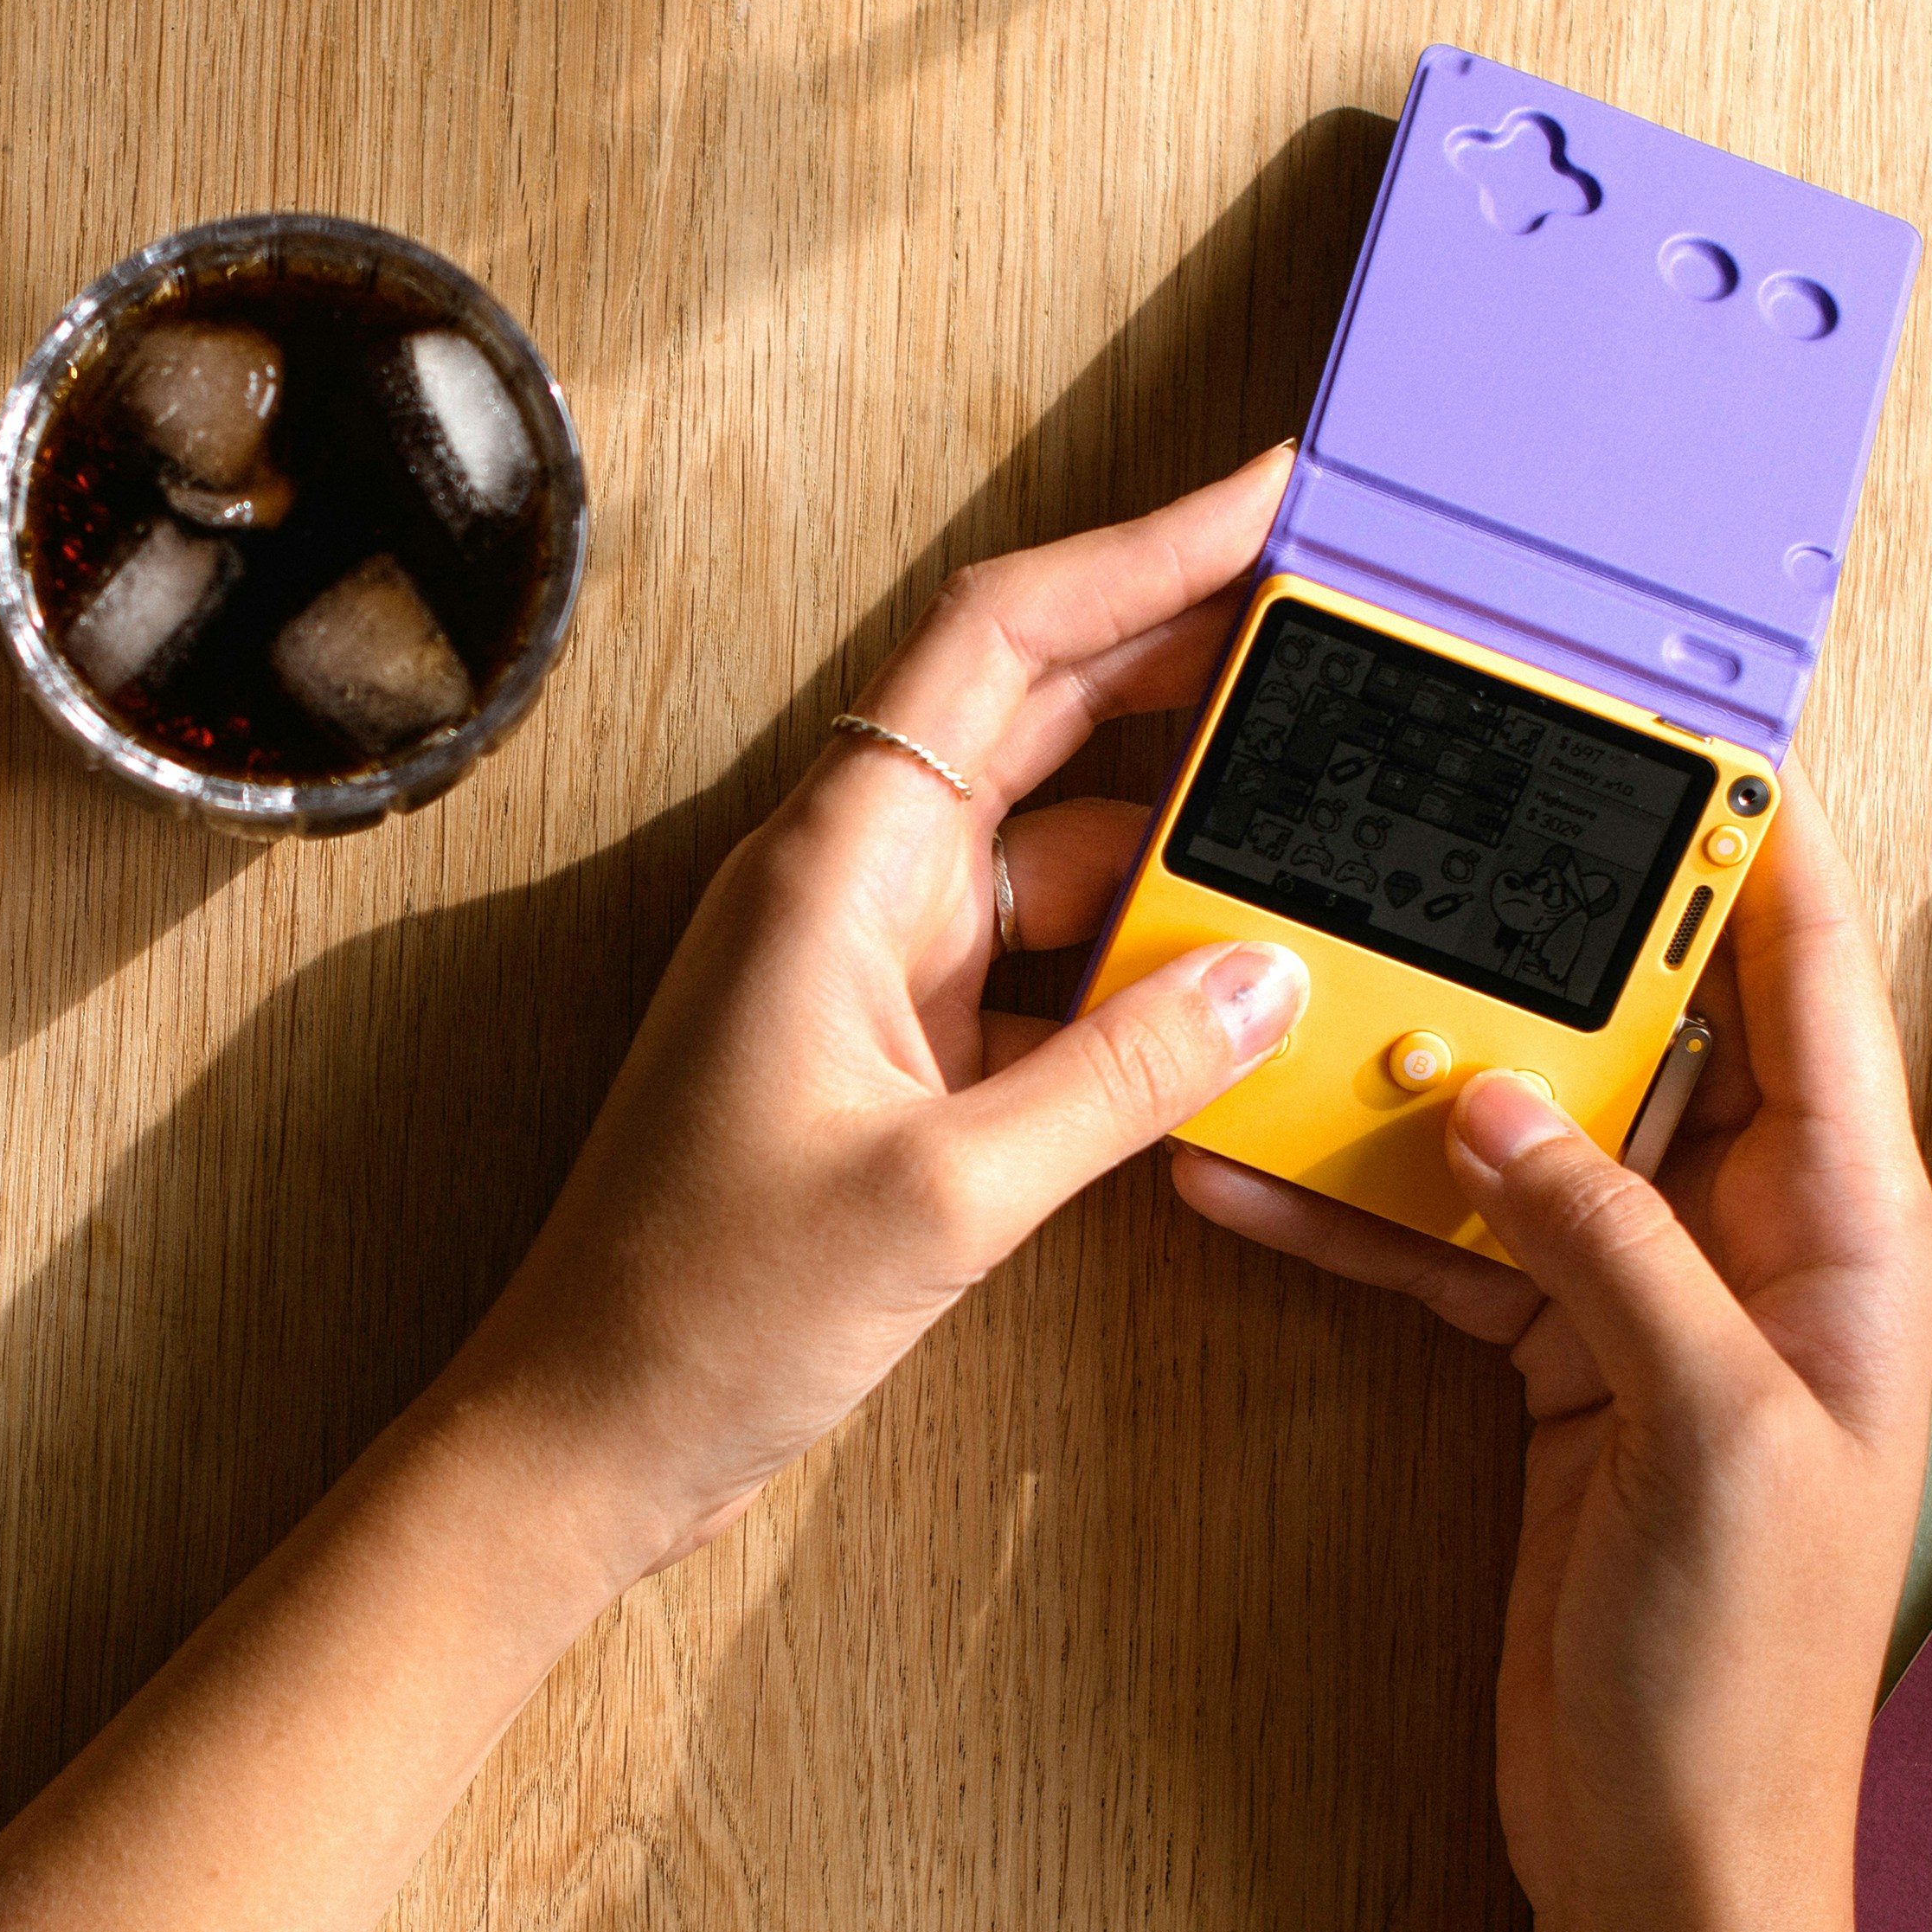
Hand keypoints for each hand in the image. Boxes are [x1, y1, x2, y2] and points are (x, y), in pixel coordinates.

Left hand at [434, 448, 1318, 1583]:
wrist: (590, 1432)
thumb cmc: (705, 1309)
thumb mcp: (944, 1195)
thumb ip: (1121, 1078)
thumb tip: (1263, 979)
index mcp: (837, 868)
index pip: (1003, 640)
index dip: (1141, 551)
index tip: (1266, 499)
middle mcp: (852, 889)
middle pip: (1041, 713)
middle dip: (1190, 656)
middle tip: (1341, 628)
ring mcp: (874, 969)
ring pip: (1058, 843)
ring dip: (1183, 823)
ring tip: (1327, 798)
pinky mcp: (897, 1054)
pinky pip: (1047, 961)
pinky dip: (1141, 954)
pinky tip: (1237, 970)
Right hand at [1174, 805, 1931, 1931]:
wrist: (1672, 1855)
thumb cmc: (1740, 1675)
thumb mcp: (1698, 1431)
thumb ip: (1600, 1244)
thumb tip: (1494, 1095)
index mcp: (1852, 1235)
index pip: (1805, 986)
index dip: (1748, 848)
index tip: (1669, 728)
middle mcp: (1759, 1246)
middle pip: (1652, 1033)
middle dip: (1546, 937)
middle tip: (1437, 824)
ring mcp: (1649, 1304)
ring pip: (1526, 1130)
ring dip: (1413, 1076)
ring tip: (1302, 989)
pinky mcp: (1555, 1369)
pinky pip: (1449, 1247)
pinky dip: (1355, 1210)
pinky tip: (1250, 1173)